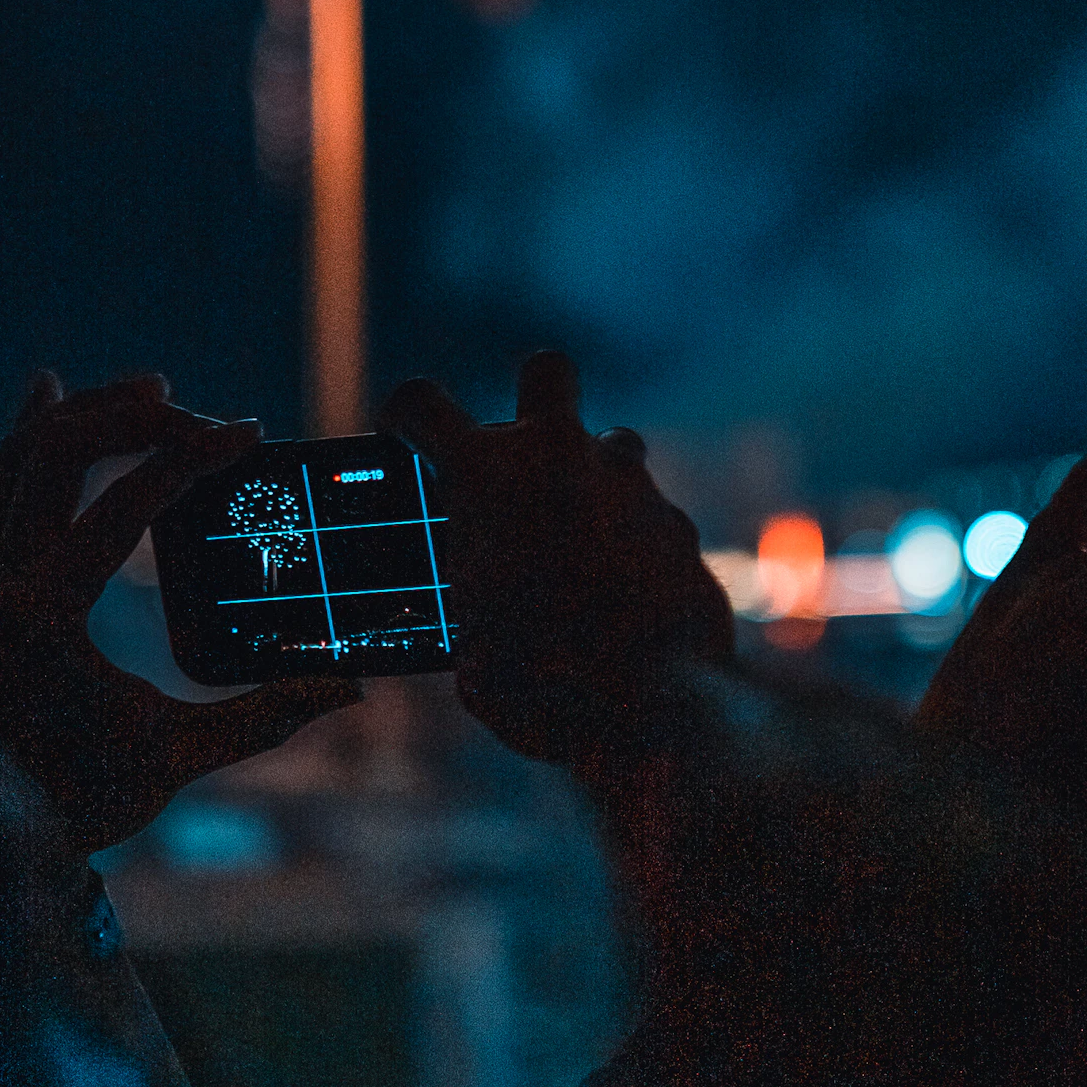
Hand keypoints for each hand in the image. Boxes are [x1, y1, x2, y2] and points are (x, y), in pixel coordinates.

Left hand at [0, 372, 360, 853]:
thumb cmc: (86, 799)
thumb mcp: (176, 759)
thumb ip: (262, 717)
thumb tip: (349, 685)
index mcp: (45, 621)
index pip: (117, 510)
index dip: (186, 459)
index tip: (248, 432)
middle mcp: (3, 584)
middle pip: (59, 454)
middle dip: (137, 419)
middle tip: (208, 419)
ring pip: (23, 457)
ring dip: (88, 412)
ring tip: (156, 389)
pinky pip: (2, 483)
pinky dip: (30, 433)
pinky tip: (53, 390)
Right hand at [383, 350, 732, 774]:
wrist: (652, 715)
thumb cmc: (541, 688)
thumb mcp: (471, 643)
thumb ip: (471, 594)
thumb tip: (479, 599)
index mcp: (483, 478)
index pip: (420, 402)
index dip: (406, 415)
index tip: (406, 437)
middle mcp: (558, 459)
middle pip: (546, 371)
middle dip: (537, 398)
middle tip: (526, 451)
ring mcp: (628, 484)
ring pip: (614, 445)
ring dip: (597, 479)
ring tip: (584, 542)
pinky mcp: (680, 525)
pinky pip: (652, 518)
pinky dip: (639, 546)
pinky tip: (632, 597)